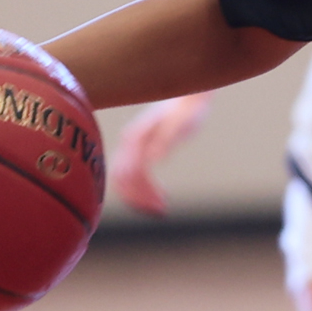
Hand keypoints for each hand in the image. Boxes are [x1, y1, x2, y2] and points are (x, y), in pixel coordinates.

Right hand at [111, 94, 211, 215]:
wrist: (188, 99)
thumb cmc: (189, 111)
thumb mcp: (182, 125)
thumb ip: (167, 140)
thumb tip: (154, 159)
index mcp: (137, 137)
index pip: (130, 173)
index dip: (143, 193)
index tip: (162, 205)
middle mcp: (128, 142)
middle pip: (122, 180)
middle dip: (139, 199)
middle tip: (162, 211)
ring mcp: (130, 147)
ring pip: (124, 180)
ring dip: (140, 197)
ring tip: (163, 208)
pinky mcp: (137, 150)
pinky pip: (132, 175)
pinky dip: (142, 190)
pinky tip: (161, 197)